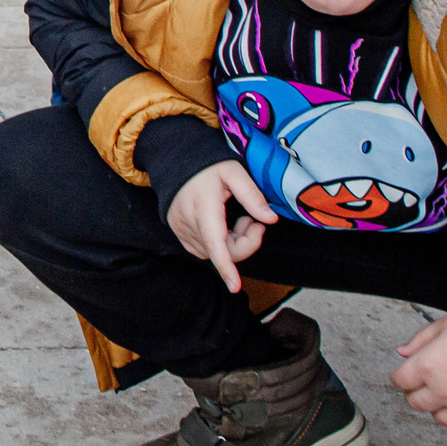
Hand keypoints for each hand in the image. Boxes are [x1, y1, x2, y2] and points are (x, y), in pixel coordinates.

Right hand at [165, 159, 277, 292]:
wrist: (176, 159)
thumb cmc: (207, 164)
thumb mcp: (233, 171)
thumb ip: (252, 195)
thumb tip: (270, 220)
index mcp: (204, 206)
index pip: (215, 243)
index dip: (226, 266)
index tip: (235, 286)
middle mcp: (188, 221)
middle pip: (222, 251)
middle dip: (246, 243)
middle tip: (255, 222)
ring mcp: (180, 228)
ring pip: (213, 252)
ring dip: (233, 243)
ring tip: (240, 219)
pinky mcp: (178, 231)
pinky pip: (203, 249)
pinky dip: (219, 243)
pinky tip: (224, 225)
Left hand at [391, 310, 446, 441]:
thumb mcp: (445, 325)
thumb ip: (420, 340)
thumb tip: (402, 353)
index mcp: (426, 367)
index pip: (400, 380)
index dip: (402, 375)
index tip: (406, 374)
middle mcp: (441, 392)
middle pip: (416, 402)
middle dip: (417, 392)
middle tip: (426, 384)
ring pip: (440, 419)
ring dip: (439, 408)